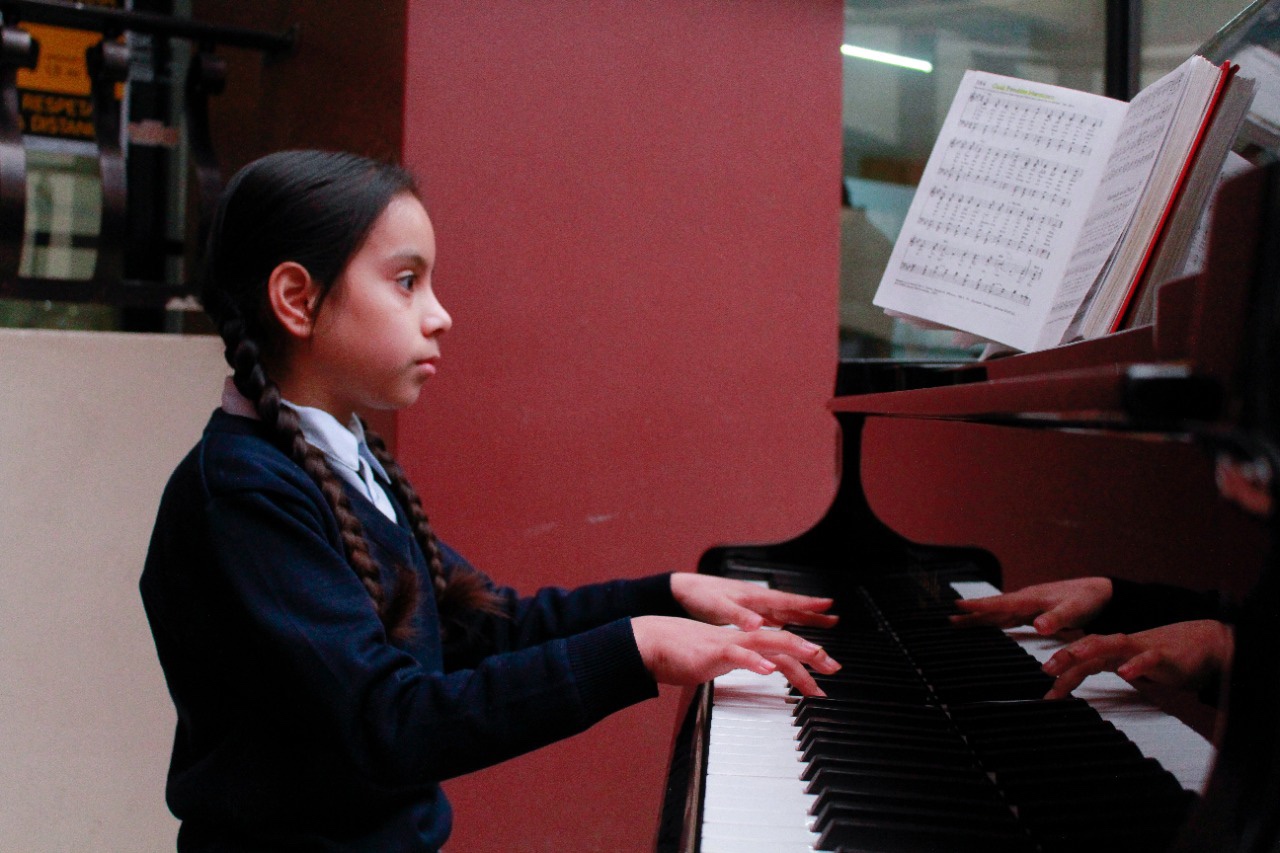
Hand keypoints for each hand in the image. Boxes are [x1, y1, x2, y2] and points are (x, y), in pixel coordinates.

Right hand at [631, 615, 841, 696]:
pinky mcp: (713, 651)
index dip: (805, 656)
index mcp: (744, 642)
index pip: (781, 646)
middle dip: (812, 654)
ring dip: (794, 650)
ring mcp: (729, 643)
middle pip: (784, 641)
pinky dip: (756, 662)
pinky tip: (770, 670)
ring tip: (815, 657)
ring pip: (768, 642)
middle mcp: (741, 639)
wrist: (651, 642)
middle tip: (834, 667)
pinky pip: (738, 655)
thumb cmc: (680, 652)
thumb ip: (739, 663)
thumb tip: (756, 671)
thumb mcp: (718, 660)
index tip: (825, 670)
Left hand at [670, 572, 837, 631]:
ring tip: (822, 622)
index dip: (809, 605)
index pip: (788, 602)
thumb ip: (740, 617)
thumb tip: (759, 626)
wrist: (682, 590)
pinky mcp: (746, 611)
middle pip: (792, 608)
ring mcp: (753, 605)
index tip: (829, 606)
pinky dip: (785, 621)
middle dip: (813, 613)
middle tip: (835, 619)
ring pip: (784, 612)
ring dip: (803, 617)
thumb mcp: (718, 607)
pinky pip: (773, 616)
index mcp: (755, 598)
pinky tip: (789, 627)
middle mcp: (758, 600)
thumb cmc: (700, 595)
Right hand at [950, 577, 1112, 634]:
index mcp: (1031, 599)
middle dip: (971, 614)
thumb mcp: (1074, 610)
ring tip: (960, 623)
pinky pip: (1008, 616)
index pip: (999, 603)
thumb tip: (1038, 626)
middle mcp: (1026, 601)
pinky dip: (994, 619)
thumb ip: (1056, 618)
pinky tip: (989, 624)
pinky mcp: (1034, 612)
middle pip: (993, 608)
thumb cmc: (1088, 600)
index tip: (958, 607)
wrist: (1102, 594)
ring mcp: (1029, 606)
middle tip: (948, 620)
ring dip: (980, 617)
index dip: (979, 606)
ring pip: (999, 612)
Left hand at [1040, 619, 1232, 699]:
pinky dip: (1135, 665)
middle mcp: (1122, 646)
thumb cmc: (1165, 656)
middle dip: (1065, 657)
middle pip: (1088, 646)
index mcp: (1113, 650)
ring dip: (1086, 650)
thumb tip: (1083, 682)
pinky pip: (1147, 658)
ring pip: (1109, 644)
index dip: (1063, 673)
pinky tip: (1124, 673)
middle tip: (1046, 670)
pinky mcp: (1163, 655)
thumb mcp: (1130, 664)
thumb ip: (1108, 668)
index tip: (1048, 695)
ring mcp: (1141, 648)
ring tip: (1068, 659)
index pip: (1082, 659)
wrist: (1207, 643)